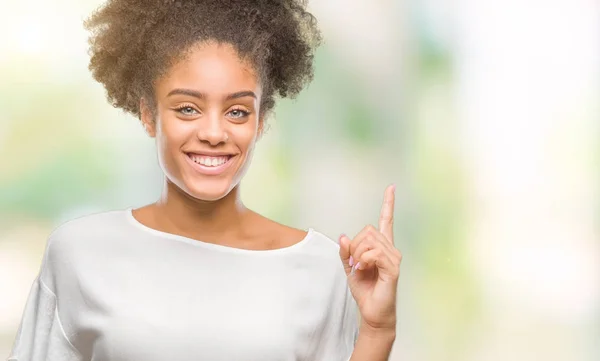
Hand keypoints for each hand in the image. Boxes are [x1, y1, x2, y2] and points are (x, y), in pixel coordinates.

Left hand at [339, 184, 401, 330]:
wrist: (372, 312)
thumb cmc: (364, 290)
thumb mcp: (349, 268)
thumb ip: (346, 252)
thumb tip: (344, 236)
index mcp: (382, 247)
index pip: (387, 221)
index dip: (388, 204)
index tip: (391, 187)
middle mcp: (391, 249)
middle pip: (368, 230)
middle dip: (355, 245)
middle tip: (355, 263)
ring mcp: (394, 258)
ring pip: (369, 241)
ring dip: (358, 254)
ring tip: (360, 268)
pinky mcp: (393, 268)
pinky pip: (374, 253)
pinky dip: (364, 260)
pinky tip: (364, 269)